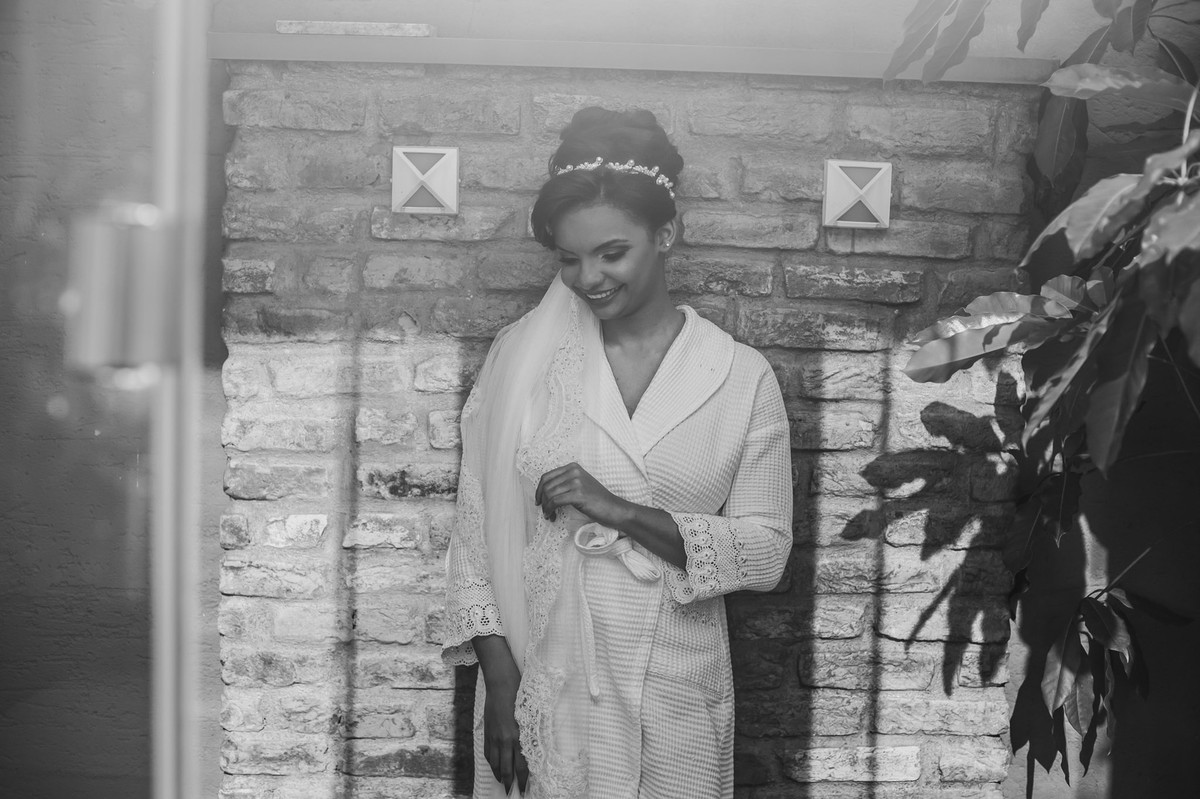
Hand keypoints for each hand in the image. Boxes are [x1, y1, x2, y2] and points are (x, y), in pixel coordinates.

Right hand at [482, 674, 528, 794]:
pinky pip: (488, 753)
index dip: (523, 780)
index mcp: (518, 737)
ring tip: (502, 782)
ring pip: (495, 763)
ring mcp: (493, 737)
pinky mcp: (487, 732)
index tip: (525, 789)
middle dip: (509, 783)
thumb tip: (534, 748)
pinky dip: (491, 762)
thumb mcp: (531, 716)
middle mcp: (505, 740)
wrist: (501, 683)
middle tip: (512, 792)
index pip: (521, 766)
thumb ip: (530, 734)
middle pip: (506, 769)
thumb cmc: (521, 696)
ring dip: (499, 775)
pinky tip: (494, 766)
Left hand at [535, 462, 627, 526]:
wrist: (613, 508)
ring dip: (546, 507)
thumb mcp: (579, 485)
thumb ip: (564, 483)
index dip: (539, 490)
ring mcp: (576, 482)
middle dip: (542, 500)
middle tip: (545, 511)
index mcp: (573, 467)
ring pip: (549, 494)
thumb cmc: (596, 500)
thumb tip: (543, 492)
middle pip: (546, 485)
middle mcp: (574, 471)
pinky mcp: (578, 494)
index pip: (547, 476)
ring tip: (550, 515)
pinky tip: (552, 516)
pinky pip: (555, 501)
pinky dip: (550, 510)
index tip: (538, 501)